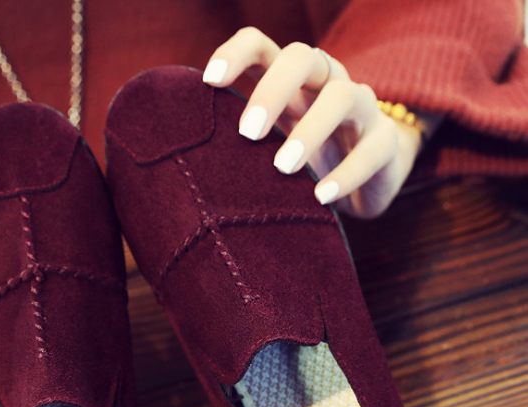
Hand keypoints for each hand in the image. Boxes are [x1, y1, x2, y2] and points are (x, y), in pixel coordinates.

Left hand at [202, 28, 424, 218]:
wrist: (364, 180)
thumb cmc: (303, 160)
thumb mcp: (269, 146)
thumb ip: (239, 140)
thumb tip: (183, 155)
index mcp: (290, 81)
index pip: (261, 46)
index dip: (235, 53)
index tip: (209, 81)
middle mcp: (325, 82)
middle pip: (302, 58)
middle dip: (273, 90)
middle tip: (248, 133)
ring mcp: (361, 108)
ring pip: (343, 96)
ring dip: (310, 130)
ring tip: (282, 168)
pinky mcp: (386, 143)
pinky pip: (373, 148)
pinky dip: (347, 173)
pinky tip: (321, 197)